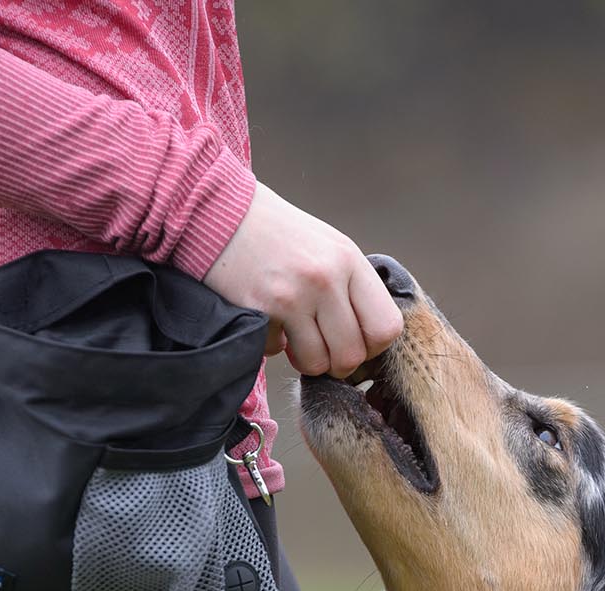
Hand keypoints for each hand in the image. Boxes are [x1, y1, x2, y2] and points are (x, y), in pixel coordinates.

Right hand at [202, 182, 402, 377]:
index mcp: (348, 260)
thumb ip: (353, 286)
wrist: (218, 212)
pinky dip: (272, 345)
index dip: (373, 346)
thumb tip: (371, 336)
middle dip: (338, 363)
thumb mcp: (328, 246)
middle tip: (324, 350)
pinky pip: (276, 353)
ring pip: (317, 363)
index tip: (355, 341)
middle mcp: (324, 278)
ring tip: (296, 339)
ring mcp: (291, 296)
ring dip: (306, 360)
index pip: (386, 327)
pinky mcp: (258, 311)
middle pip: (352, 354)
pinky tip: (268, 321)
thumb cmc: (277, 233)